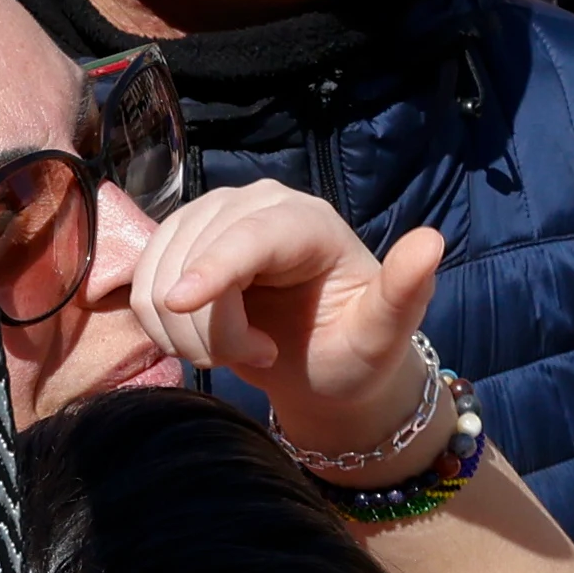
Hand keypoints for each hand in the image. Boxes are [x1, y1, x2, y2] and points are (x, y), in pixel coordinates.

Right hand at [122, 181, 453, 465]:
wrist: (324, 367)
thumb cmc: (358, 352)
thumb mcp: (387, 332)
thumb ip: (405, 290)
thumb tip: (431, 241)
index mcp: (308, 220)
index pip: (248, 235)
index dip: (211, 266)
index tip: (180, 303)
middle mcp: (257, 205)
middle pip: (195, 257)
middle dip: (212, 327)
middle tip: (261, 356)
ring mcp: (211, 221)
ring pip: (159, 273)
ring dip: (184, 331)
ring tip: (239, 350)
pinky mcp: (180, 245)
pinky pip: (142, 285)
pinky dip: (162, 325)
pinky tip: (206, 339)